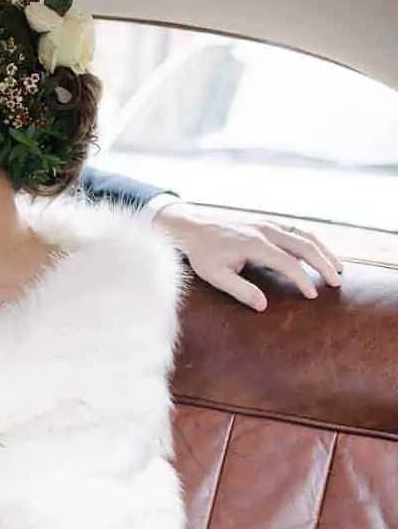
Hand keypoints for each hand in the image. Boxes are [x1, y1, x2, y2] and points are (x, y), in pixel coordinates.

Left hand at [153, 202, 342, 311]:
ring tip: (338, 268)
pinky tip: (319, 253)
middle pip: (305, 245)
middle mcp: (265, 230)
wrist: (191, 226)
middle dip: (324, 263)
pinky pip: (296, 230)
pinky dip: (312, 241)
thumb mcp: (214, 275)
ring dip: (323, 250)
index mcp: (254, 244)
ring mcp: (267, 223)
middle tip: (337, 282)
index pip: (288, 262)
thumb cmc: (202, 252)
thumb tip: (263, 306)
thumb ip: (240, 290)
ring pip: (304, 234)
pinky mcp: (267, 222)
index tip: (313, 295)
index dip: (303, 279)